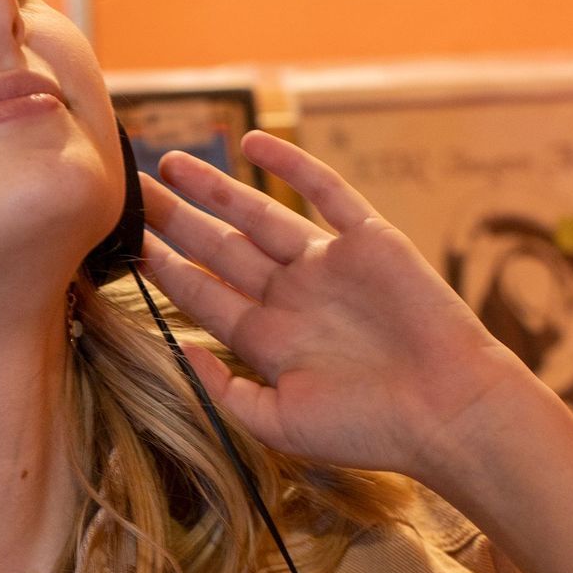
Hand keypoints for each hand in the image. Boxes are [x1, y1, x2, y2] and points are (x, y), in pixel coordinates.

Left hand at [137, 129, 528, 483]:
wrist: (448, 410)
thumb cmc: (367, 429)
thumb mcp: (278, 423)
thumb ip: (224, 389)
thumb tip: (179, 350)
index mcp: (270, 340)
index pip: (204, 296)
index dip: (165, 269)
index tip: (125, 245)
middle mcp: (293, 297)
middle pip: (221, 249)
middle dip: (177, 221)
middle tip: (135, 192)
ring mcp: (329, 266)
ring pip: (259, 215)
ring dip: (216, 189)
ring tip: (171, 163)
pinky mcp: (369, 240)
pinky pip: (325, 192)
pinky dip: (290, 164)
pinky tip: (253, 143)